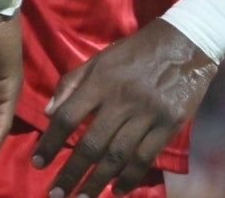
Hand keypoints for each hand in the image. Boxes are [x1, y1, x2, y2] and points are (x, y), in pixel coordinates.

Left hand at [32, 19, 217, 197]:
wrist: (186, 42)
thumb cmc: (136, 51)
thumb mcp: (100, 58)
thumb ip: (71, 83)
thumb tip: (48, 114)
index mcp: (101, 80)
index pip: (68, 116)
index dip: (50, 142)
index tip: (37, 162)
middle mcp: (122, 98)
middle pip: (91, 143)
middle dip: (71, 172)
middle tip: (56, 194)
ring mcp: (148, 113)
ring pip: (117, 156)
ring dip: (97, 182)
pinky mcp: (169, 123)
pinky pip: (145, 157)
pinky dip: (129, 178)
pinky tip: (116, 190)